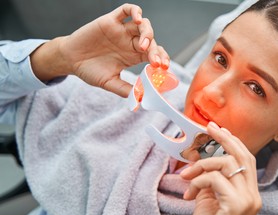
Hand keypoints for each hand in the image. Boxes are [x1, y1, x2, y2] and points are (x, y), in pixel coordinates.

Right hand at [31, 4, 168, 96]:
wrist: (70, 60)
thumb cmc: (90, 71)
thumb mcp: (109, 83)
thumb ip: (125, 89)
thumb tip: (140, 98)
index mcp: (134, 56)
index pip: (155, 54)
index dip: (162, 59)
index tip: (163, 68)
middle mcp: (130, 42)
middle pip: (151, 41)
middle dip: (156, 51)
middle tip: (155, 62)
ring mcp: (122, 30)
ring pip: (142, 25)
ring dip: (148, 34)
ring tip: (143, 47)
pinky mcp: (111, 21)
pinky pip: (126, 10)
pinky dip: (135, 11)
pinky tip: (138, 19)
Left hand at [180, 122, 261, 214]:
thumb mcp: (210, 201)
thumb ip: (212, 182)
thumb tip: (202, 164)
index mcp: (249, 193)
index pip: (246, 160)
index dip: (233, 142)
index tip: (218, 130)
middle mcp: (253, 195)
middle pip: (243, 156)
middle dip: (225, 139)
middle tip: (210, 128)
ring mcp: (248, 200)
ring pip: (226, 164)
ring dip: (201, 165)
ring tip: (185, 177)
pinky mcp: (237, 205)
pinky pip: (215, 179)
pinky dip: (198, 180)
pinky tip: (189, 193)